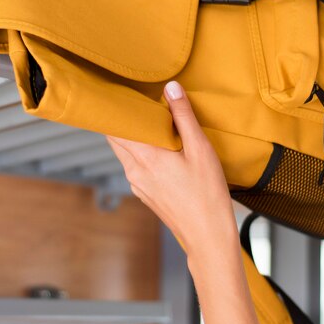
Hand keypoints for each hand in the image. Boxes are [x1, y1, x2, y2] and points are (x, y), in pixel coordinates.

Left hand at [104, 80, 238, 255]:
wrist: (208, 236)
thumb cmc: (207, 194)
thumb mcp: (200, 148)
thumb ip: (183, 116)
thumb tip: (170, 87)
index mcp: (145, 156)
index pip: (115, 126)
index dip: (115, 108)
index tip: (120, 92)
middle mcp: (134, 171)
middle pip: (116, 138)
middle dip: (123, 120)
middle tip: (135, 103)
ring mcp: (138, 185)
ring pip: (125, 153)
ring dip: (133, 137)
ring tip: (151, 123)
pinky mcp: (146, 194)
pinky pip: (136, 167)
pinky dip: (141, 153)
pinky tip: (161, 150)